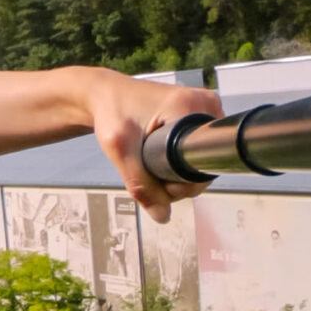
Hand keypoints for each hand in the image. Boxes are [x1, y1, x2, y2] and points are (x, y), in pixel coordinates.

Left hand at [87, 72, 221, 224]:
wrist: (104, 94)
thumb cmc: (111, 114)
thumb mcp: (120, 150)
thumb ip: (140, 184)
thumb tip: (163, 216)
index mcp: (192, 107)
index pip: (205, 162)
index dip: (183, 182)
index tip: (158, 179)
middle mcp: (206, 105)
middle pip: (205, 162)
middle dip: (178, 179)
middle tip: (149, 171)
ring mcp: (205, 108)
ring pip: (201, 158)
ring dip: (178, 171)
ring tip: (151, 161)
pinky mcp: (199, 114)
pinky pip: (197, 149)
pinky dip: (179, 159)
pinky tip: (159, 156)